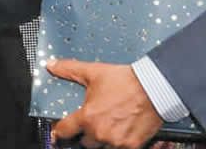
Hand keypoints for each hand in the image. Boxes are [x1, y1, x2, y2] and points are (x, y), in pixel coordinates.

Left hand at [47, 59, 162, 148]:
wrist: (154, 87)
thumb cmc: (126, 81)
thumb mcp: (93, 72)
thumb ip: (69, 70)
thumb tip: (52, 65)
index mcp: (88, 117)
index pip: (65, 131)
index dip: (60, 131)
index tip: (59, 132)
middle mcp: (100, 132)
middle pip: (84, 142)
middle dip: (86, 134)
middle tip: (91, 124)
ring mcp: (116, 142)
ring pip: (101, 148)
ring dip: (102, 140)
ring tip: (108, 127)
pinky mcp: (132, 146)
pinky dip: (118, 143)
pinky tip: (120, 132)